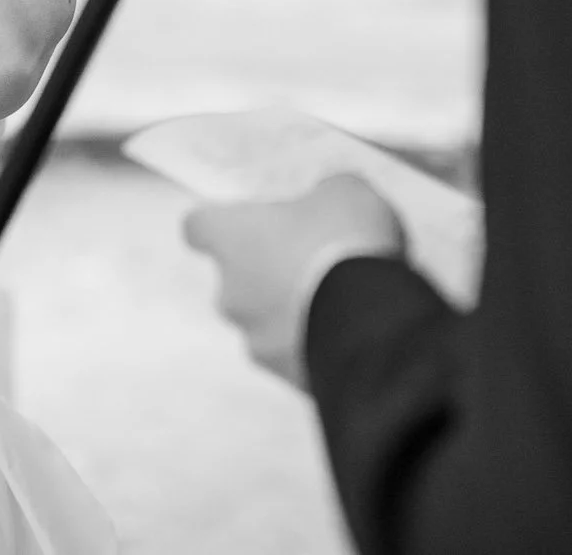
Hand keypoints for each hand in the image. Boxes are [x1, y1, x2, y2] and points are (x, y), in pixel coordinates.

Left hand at [180, 173, 406, 387]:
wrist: (372, 322)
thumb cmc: (343, 243)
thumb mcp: (344, 194)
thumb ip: (323, 194)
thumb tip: (327, 200)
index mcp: (230, 238)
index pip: (198, 226)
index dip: (220, 224)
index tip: (244, 223)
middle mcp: (229, 293)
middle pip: (236, 279)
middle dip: (268, 273)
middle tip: (313, 262)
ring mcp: (255, 340)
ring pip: (265, 322)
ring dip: (292, 313)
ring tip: (341, 302)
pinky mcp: (285, 377)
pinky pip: (294, 355)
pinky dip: (315, 344)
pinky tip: (353, 334)